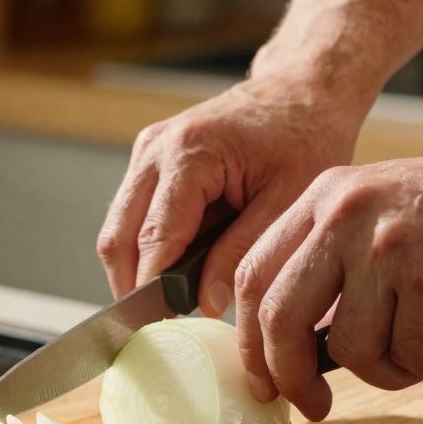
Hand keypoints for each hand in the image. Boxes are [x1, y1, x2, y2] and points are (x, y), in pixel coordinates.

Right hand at [97, 73, 368, 315]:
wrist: (301, 92)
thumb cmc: (305, 137)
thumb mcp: (289, 200)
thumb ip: (242, 253)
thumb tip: (205, 303)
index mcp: (190, 152)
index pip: (154, 239)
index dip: (155, 291)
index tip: (163, 331)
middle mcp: (155, 149)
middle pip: (118, 239)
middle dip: (136, 288)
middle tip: (163, 327)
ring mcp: (146, 152)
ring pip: (117, 231)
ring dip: (138, 270)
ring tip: (174, 302)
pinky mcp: (148, 161)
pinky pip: (131, 218)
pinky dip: (147, 249)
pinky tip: (179, 268)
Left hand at [235, 142, 422, 420]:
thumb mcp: (383, 210)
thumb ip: (334, 260)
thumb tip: (294, 346)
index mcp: (324, 196)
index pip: (252, 275)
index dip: (250, 339)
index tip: (263, 378)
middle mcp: (345, 214)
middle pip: (280, 318)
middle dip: (291, 377)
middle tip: (313, 404)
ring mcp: (388, 244)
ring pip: (352, 348)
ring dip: (389, 370)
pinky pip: (411, 355)